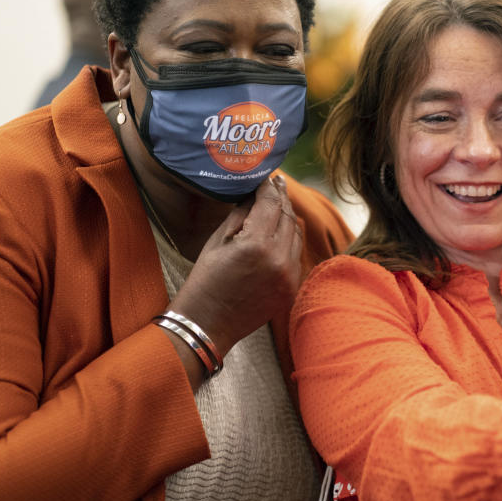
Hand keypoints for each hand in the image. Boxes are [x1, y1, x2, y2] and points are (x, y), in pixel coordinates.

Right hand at [167, 175, 303, 353]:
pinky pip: (296, 255)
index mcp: (256, 244)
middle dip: (281, 198)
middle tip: (277, 183)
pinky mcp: (291, 288)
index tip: (267, 176)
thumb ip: (241, 214)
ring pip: (297, 234)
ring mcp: (288, 276)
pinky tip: (281, 231)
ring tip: (279, 203)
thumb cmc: (205, 280)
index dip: (269, 186)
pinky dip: (290, 240)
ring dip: (289, 217)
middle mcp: (278, 259)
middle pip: (288, 216)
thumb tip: (255, 193)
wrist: (207, 324)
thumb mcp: (217, 241)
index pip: (270, 203)